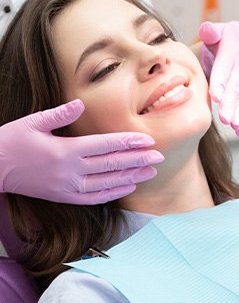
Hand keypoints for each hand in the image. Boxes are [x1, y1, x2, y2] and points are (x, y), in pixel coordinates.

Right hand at [0, 100, 163, 203]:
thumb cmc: (12, 141)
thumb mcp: (33, 122)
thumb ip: (60, 114)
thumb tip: (80, 104)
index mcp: (65, 150)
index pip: (106, 145)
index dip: (129, 143)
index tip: (149, 141)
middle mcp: (71, 170)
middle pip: (112, 164)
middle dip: (139, 160)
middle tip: (160, 157)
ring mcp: (68, 187)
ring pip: (108, 183)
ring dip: (132, 177)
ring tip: (151, 172)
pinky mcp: (65, 197)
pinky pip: (95, 198)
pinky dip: (114, 193)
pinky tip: (129, 187)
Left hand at [199, 21, 238, 136]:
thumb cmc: (227, 39)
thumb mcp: (218, 30)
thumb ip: (211, 31)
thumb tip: (206, 30)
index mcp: (231, 53)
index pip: (225, 69)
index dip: (222, 82)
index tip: (216, 96)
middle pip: (237, 87)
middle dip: (231, 104)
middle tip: (224, 118)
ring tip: (235, 127)